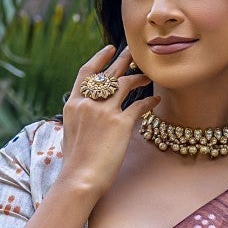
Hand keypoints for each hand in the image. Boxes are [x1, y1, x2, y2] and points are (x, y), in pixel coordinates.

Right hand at [59, 43, 153, 197]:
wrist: (80, 178)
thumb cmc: (75, 162)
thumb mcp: (71, 133)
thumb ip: (80, 117)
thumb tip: (88, 112)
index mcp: (73, 104)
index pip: (87, 72)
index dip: (99, 58)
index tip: (110, 49)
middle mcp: (89, 103)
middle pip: (109, 73)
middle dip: (123, 60)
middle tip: (134, 52)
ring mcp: (105, 112)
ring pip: (125, 84)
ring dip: (139, 78)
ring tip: (148, 76)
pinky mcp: (121, 123)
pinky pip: (139, 105)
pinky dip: (149, 100)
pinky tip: (156, 99)